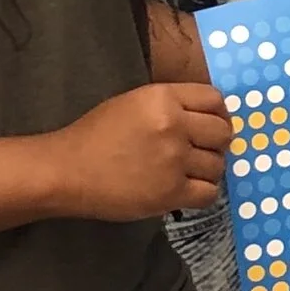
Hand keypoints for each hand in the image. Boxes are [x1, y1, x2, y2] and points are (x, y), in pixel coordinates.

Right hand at [49, 82, 230, 220]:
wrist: (66, 171)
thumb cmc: (94, 135)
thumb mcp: (133, 103)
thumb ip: (170, 105)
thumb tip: (207, 117)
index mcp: (163, 97)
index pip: (214, 100)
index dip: (218, 114)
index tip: (211, 126)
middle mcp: (174, 125)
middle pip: (222, 133)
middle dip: (216, 143)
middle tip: (199, 152)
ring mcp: (174, 160)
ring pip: (218, 165)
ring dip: (206, 170)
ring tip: (186, 173)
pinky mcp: (170, 192)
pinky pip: (209, 193)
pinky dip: (202, 193)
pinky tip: (184, 190)